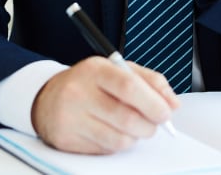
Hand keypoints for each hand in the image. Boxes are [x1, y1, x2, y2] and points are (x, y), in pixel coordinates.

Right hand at [31, 56, 179, 153]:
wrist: (47, 98)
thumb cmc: (89, 84)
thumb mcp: (117, 70)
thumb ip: (149, 82)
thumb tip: (173, 104)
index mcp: (94, 70)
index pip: (129, 86)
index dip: (153, 103)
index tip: (166, 112)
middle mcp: (79, 93)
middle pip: (127, 118)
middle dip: (150, 125)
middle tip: (154, 123)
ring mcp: (70, 118)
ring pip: (119, 139)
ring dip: (135, 137)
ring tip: (132, 126)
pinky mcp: (67, 140)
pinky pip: (106, 150)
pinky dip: (117, 144)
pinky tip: (111, 131)